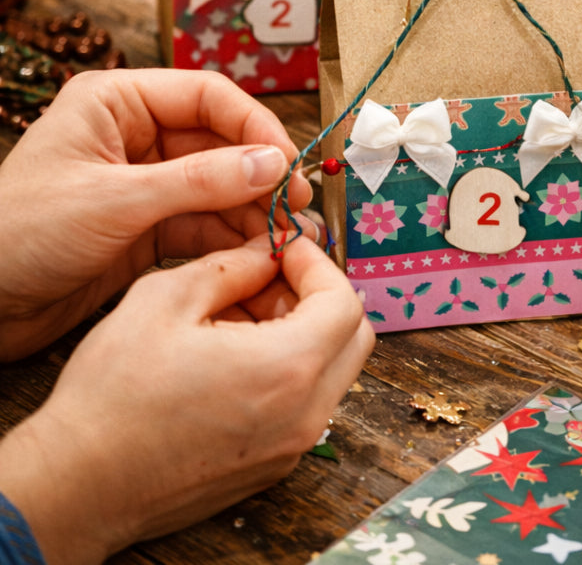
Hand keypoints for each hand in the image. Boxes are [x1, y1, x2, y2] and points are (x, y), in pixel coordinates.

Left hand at [0, 68, 312, 360]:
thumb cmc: (20, 235)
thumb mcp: (114, 201)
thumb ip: (199, 181)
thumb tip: (274, 163)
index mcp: (117, 102)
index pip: (207, 97)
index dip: (255, 125)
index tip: (288, 162)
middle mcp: (136, 135)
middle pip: (221, 142)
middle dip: (260, 173)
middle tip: (298, 204)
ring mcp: (144, 182)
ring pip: (219, 185)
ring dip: (254, 208)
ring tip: (289, 233)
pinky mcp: (147, 226)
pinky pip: (204, 221)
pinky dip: (233, 235)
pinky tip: (260, 250)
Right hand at [0, 236, 374, 564]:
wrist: (76, 486)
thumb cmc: (112, 397)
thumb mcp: (165, 300)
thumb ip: (230, 268)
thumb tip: (265, 253)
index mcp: (288, 369)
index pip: (344, 301)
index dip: (316, 263)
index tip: (284, 248)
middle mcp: (304, 414)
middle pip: (352, 336)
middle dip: (318, 295)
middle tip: (269, 276)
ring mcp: (291, 447)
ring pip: (331, 370)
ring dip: (303, 331)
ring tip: (241, 313)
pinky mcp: (272, 466)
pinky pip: (305, 403)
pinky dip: (288, 368)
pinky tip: (234, 354)